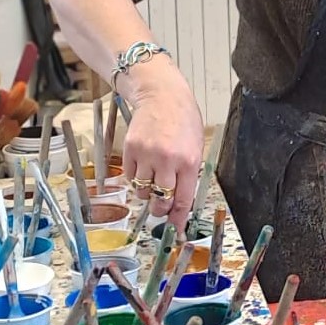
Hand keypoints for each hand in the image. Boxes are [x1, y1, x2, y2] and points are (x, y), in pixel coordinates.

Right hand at [119, 62, 203, 228]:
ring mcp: (147, 155)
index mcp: (189, 161)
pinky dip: (136, 178)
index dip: (178, 219)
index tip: (175, 229)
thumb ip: (189, 174)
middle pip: (160, 201)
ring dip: (147, 192)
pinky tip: (144, 166)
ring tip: (153, 179)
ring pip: (142, 191)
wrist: (161, 96)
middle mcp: (167, 160)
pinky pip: (130, 177)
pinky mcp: (130, 150)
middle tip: (160, 207)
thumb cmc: (182, 120)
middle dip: (160, 209)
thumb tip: (182, 203)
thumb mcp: (195, 147)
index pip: (182, 200)